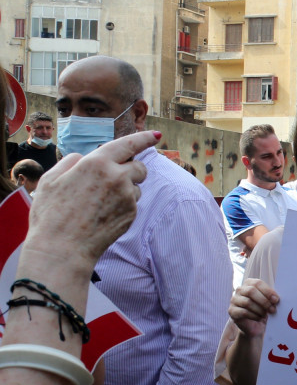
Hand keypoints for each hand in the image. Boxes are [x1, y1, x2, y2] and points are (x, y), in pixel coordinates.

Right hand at [23, 130, 158, 271]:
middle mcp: (117, 176)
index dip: (144, 138)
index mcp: (96, 163)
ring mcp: (127, 196)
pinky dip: (122, 206)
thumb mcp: (51, 179)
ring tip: (99, 203)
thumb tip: (84, 158)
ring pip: (136, 187)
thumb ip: (71, 162)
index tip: (156, 135)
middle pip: (139, 167)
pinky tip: (102, 215)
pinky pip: (132, 204)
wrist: (62, 249)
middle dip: (131, 170)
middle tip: (112, 180)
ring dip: (125, 189)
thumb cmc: (52, 214)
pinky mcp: (132, 214)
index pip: (127, 144)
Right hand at [229, 278, 278, 338]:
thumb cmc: (263, 309)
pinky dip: (254, 316)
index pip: (257, 283)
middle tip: (272, 309)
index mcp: (249, 283)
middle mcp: (239, 289)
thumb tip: (276, 298)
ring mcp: (234, 300)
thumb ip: (271, 296)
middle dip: (264, 301)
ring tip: (265, 315)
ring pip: (247, 302)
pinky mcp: (231, 311)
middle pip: (251, 291)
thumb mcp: (268, 301)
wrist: (255, 325)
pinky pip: (243, 312)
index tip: (276, 300)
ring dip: (260, 310)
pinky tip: (259, 318)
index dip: (268, 291)